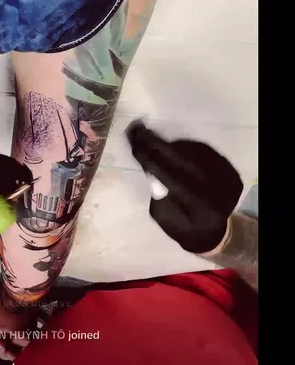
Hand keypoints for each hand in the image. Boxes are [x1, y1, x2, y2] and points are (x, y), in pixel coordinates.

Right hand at [126, 121, 242, 253]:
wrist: (215, 233)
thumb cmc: (183, 228)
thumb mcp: (164, 217)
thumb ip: (158, 192)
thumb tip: (150, 162)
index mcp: (200, 208)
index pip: (172, 176)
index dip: (152, 159)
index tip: (133, 145)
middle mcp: (218, 189)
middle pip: (184, 159)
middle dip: (158, 144)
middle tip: (138, 131)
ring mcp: (228, 177)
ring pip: (194, 152)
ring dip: (171, 145)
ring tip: (152, 140)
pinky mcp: (231, 170)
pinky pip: (205, 152)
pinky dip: (186, 148)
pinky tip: (172, 148)